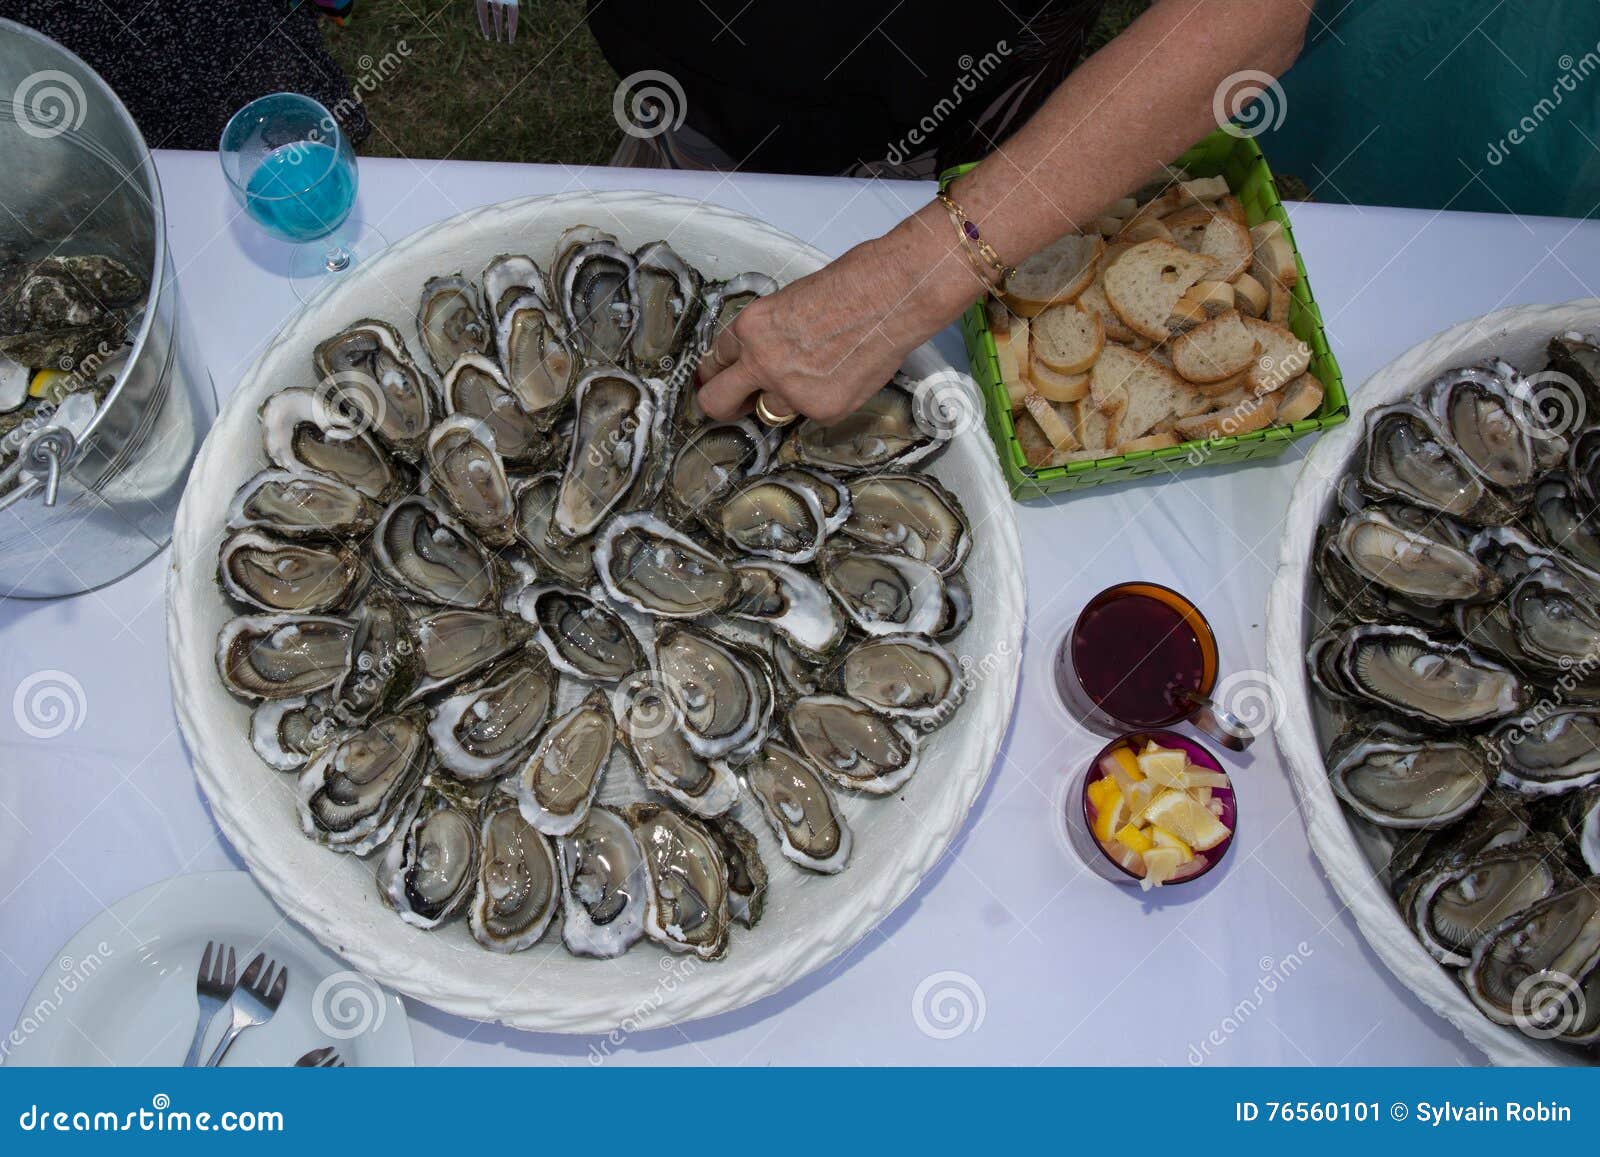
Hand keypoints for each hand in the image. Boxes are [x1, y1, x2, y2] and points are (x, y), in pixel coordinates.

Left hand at [696, 221, 972, 423]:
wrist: (893, 295)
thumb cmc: (852, 285)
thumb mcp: (791, 301)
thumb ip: (770, 334)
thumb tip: (764, 357)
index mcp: (750, 328)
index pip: (717, 357)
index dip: (720, 369)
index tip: (722, 377)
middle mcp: (762, 363)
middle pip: (717, 401)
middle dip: (723, 405)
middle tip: (735, 405)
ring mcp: (792, 391)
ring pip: (771, 410)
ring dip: (786, 399)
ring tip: (819, 373)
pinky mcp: (823, 410)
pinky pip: (812, 415)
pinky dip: (826, 400)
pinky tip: (847, 373)